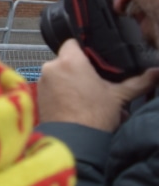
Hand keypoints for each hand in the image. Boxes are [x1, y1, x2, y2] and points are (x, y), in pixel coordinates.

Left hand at [38, 39, 158, 130]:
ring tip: (88, 95)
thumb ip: (138, 82)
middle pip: (66, 60)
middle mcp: (51, 67)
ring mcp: (42, 82)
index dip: (84, 48)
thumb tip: (157, 72)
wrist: (74, 142)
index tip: (95, 58)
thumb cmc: (95, 116)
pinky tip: (77, 103)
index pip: (73, 42)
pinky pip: (51, 87)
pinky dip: (62, 92)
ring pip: (59, 74)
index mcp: (70, 61)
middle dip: (80, 68)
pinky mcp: (38, 96)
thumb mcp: (119, 96)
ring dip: (71, 81)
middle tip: (96, 80)